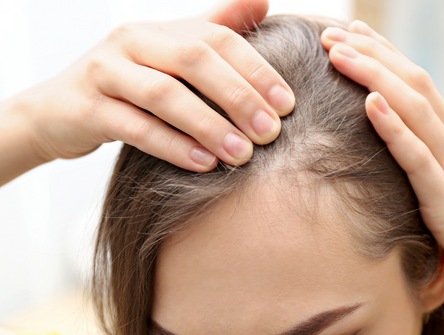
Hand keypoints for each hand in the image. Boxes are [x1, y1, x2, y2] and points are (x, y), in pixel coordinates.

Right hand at [0, 0, 294, 185]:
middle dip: (238, 97)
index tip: (288, 105)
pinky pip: (134, 126)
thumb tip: (263, 2)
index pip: (218, 39)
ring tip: (243, 154)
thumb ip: (214, 29)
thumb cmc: (130, 85)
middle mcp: (132, 41)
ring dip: (209, 125)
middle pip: (194, 60)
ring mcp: (105, 72)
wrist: (59, 111)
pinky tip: (203, 163)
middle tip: (271, 133)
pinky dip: (172, 145)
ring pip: (164, 95)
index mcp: (161, 29)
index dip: (257, 70)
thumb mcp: (170, 55)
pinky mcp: (86, 108)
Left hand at [321, 21, 443, 333]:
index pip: (418, 87)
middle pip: (413, 86)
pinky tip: (371, 103)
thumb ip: (432, 167)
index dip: (386, 57)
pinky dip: (394, 128)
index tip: (355, 36)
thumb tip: (404, 152)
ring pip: (414, 111)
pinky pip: (418, 158)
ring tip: (342, 53)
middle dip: (373, 55)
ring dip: (375, 77)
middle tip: (334, 33)